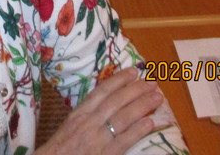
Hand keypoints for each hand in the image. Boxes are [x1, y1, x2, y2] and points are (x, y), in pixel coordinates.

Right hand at [37, 67, 162, 154]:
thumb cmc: (61, 147)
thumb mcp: (71, 124)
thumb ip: (88, 112)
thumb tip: (109, 100)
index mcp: (79, 112)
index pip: (102, 91)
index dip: (119, 80)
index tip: (133, 71)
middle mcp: (89, 122)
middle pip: (116, 101)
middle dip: (135, 89)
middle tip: (152, 82)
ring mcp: (97, 138)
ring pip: (123, 117)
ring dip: (142, 105)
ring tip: (157, 97)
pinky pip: (124, 140)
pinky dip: (138, 130)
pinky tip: (150, 122)